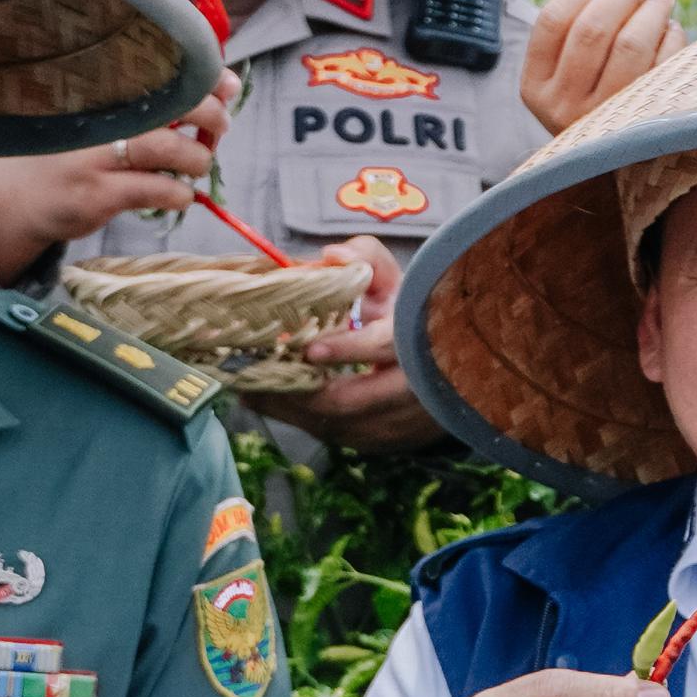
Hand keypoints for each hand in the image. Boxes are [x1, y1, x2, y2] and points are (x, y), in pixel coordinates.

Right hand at [0, 72, 238, 279]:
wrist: (15, 197)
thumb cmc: (72, 151)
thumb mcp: (101, 115)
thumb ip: (155, 100)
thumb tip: (227, 85)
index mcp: (99, 89)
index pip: (160, 69)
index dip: (203, 76)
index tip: (227, 86)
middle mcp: (96, 115)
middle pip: (172, 103)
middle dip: (211, 116)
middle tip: (219, 128)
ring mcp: (94, 155)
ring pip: (169, 148)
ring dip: (198, 159)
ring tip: (195, 165)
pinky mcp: (97, 194)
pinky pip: (157, 190)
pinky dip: (180, 193)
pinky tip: (178, 194)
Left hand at [271, 240, 445, 450]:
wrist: (450, 374)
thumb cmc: (412, 320)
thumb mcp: (398, 283)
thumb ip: (367, 259)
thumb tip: (331, 255)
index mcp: (421, 342)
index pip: (387, 349)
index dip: (350, 350)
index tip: (310, 349)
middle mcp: (412, 391)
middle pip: (349, 400)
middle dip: (296, 388)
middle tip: (254, 371)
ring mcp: (397, 423)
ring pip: (335, 423)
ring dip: (288, 406)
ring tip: (246, 384)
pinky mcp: (379, 441)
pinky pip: (332, 433)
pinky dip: (296, 417)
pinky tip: (265, 398)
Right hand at [523, 0, 684, 135]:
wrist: (611, 168)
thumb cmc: (592, 103)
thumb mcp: (567, 75)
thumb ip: (580, 29)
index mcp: (535, 86)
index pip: (554, 21)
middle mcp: (562, 105)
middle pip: (593, 28)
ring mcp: (602, 118)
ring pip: (630, 45)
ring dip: (651, 10)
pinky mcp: (642, 123)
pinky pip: (661, 66)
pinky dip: (671, 38)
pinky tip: (671, 28)